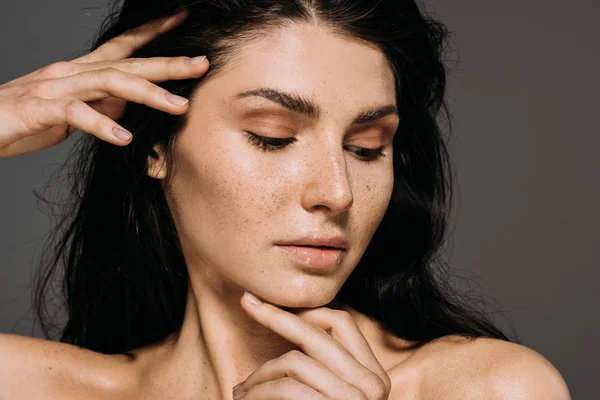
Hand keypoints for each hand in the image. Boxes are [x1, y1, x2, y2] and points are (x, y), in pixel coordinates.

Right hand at [0, 8, 208, 157]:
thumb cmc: (26, 118)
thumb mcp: (73, 112)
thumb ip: (102, 104)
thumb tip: (131, 104)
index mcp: (81, 70)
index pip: (123, 46)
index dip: (153, 33)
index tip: (182, 21)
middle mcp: (71, 72)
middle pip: (127, 63)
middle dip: (166, 63)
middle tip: (201, 64)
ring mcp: (55, 87)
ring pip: (108, 82)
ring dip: (147, 93)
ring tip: (178, 106)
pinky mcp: (39, 109)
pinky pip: (74, 114)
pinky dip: (100, 124)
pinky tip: (123, 136)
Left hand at [232, 292, 391, 399]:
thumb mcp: (331, 394)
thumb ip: (321, 368)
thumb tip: (288, 324)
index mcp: (373, 376)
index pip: (341, 322)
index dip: (305, 310)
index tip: (271, 305)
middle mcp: (372, 386)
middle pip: (315, 332)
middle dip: (274, 315)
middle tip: (247, 303)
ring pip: (294, 362)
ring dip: (259, 375)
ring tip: (241, 391)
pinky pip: (287, 388)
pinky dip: (260, 390)